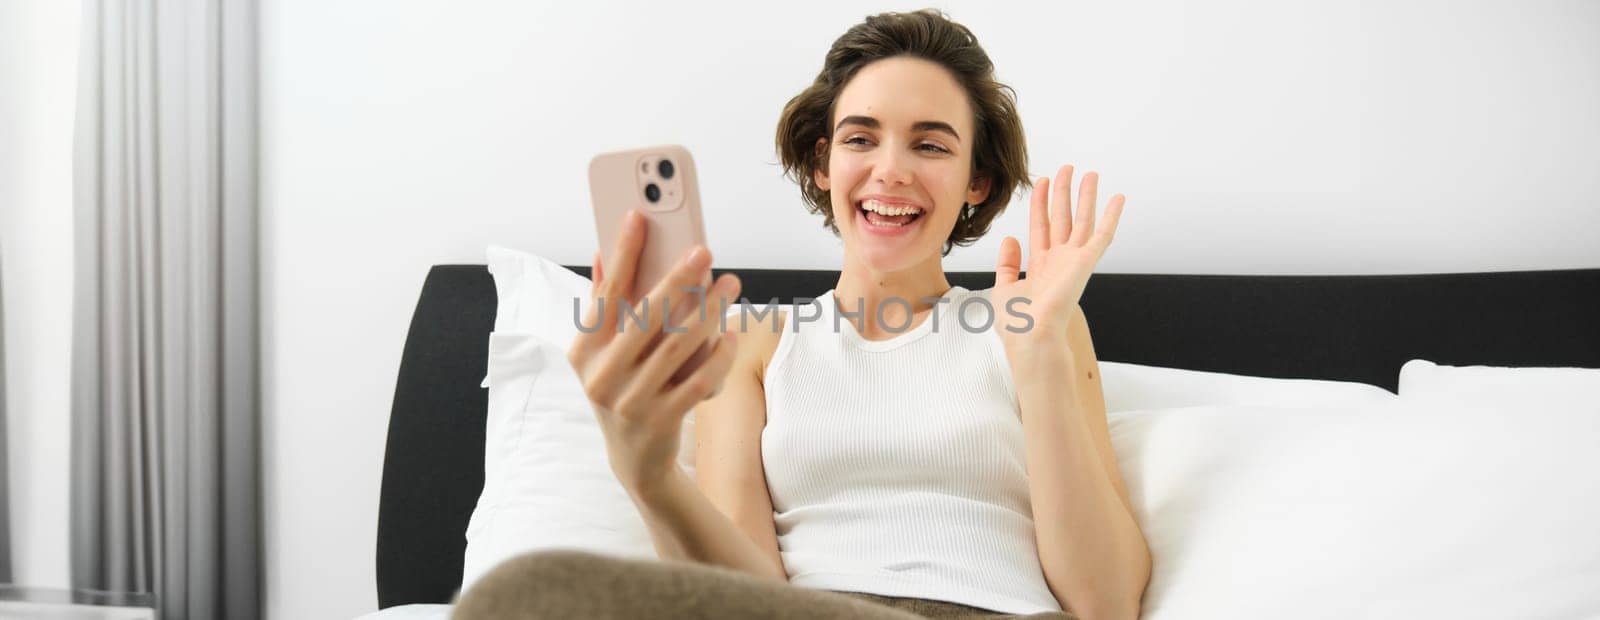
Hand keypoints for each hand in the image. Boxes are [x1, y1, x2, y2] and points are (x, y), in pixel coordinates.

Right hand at [567, 209, 742, 494]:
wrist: (634, 459)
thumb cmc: (622, 388)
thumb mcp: (602, 353)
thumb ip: (603, 306)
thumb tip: (603, 253)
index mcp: (585, 350)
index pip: (605, 294)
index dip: (622, 253)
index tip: (638, 215)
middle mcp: (602, 375)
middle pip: (645, 318)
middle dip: (677, 280)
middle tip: (704, 250)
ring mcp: (630, 401)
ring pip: (675, 348)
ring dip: (707, 312)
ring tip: (730, 285)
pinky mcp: (661, 421)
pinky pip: (696, 382)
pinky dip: (716, 357)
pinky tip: (731, 335)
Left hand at [992, 164, 1124, 356]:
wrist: (1031, 338)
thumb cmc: (1017, 324)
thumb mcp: (1003, 287)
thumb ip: (1007, 263)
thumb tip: (1010, 239)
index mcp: (1041, 267)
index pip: (1041, 226)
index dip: (1041, 203)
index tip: (1041, 181)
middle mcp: (1060, 261)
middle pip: (1063, 218)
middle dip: (1064, 193)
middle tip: (1067, 168)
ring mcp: (1074, 261)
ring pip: (1083, 220)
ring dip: (1087, 197)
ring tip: (1091, 174)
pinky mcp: (1086, 263)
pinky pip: (1102, 235)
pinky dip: (1111, 216)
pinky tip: (1118, 198)